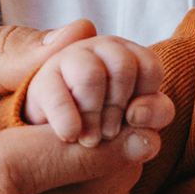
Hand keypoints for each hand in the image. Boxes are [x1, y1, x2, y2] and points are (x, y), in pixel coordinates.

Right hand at [24, 35, 162, 145]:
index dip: (147, 102)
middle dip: (118, 110)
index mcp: (134, 59)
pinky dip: (67, 120)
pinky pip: (57, 94)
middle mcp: (105, 50)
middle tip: (108, 134)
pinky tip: (70, 135)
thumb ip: (150, 122)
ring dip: (93, 114)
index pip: (150, 68)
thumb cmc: (106, 132)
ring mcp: (72, 59)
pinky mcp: (44, 78)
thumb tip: (137, 115)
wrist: (58, 143)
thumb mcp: (136, 130)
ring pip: (90, 75)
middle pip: (122, 67)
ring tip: (89, 139)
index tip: (133, 122)